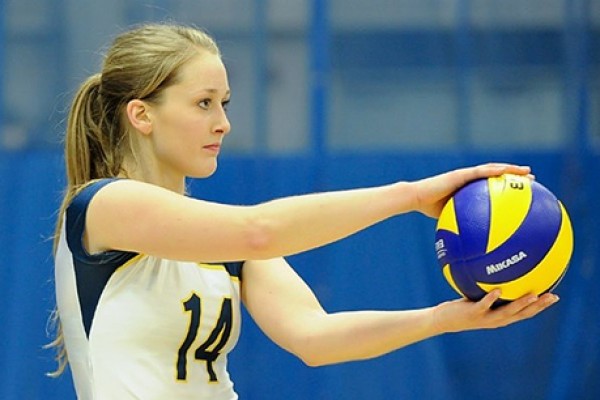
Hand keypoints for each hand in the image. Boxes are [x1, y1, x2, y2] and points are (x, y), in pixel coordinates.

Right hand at [412, 163, 531, 217]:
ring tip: (527, 172)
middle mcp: (470, 180)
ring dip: (511, 170)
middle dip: (515, 177)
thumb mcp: (451, 221)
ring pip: (493, 170)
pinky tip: (506, 172)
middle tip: (532, 180)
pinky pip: (481, 171)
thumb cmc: (430, 209)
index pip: (492, 187)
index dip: (508, 188)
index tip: (523, 193)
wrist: (416, 197)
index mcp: (469, 190)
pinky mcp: (460, 173)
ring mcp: (466, 174)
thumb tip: (476, 249)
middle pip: (497, 176)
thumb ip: (464, 228)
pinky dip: (494, 170)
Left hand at [432, 290, 558, 333]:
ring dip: (521, 304)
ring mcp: (486, 318)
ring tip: (533, 295)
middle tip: (552, 296)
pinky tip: (498, 290)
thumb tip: (498, 269)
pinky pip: (484, 305)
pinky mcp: (473, 314)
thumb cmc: (462, 307)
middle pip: (523, 314)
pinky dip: (491, 299)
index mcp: (501, 316)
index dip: (541, 306)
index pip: (525, 313)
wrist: (444, 320)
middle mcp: (497, 320)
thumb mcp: (478, 296)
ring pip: (507, 312)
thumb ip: (489, 287)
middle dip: (539, 306)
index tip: (555, 296)